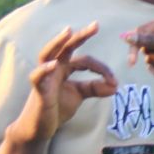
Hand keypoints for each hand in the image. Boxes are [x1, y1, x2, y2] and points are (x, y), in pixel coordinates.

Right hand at [12, 23, 117, 142]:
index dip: (101, 69)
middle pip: (65, 47)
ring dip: (57, 43)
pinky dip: (44, 70)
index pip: (85, 60)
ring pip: (47, 55)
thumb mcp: (79, 95)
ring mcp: (44, 78)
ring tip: (68, 32)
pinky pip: (37, 78)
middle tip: (96, 25)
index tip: (114, 81)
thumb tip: (116, 85)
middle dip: (80, 36)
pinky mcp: (38, 91)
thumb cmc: (57, 107)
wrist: (41, 128)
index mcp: (64, 68)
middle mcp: (53, 68)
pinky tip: (53, 65)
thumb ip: (96, 88)